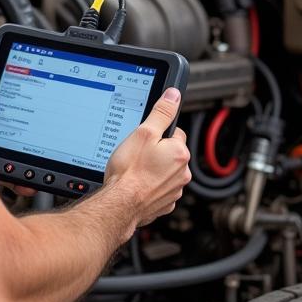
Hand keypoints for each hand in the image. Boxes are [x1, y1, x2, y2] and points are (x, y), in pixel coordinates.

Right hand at [104, 88, 190, 232]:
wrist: (119, 204)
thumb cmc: (129, 171)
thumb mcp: (143, 132)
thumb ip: (161, 113)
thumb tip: (173, 96)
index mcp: (179, 153)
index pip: (175, 133)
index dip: (158, 133)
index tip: (146, 139)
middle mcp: (182, 173)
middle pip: (171, 153)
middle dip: (157, 152)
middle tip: (137, 154)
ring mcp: (174, 191)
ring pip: (165, 172)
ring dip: (154, 169)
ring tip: (135, 170)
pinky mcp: (165, 205)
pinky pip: (159, 189)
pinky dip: (150, 186)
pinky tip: (137, 185)